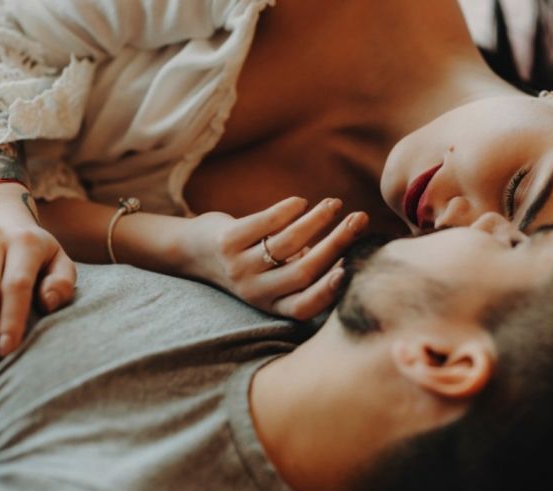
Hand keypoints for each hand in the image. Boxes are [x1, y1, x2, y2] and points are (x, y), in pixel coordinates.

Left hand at [183, 197, 367, 319]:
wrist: (193, 252)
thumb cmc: (250, 261)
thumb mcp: (273, 276)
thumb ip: (304, 269)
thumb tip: (350, 247)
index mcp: (271, 305)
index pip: (303, 307)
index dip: (327, 292)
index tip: (351, 270)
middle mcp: (254, 291)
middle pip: (302, 271)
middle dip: (336, 244)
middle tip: (359, 220)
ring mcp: (238, 266)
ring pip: (286, 243)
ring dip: (316, 220)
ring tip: (335, 204)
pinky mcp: (226, 241)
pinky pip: (264, 223)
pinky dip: (287, 210)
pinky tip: (301, 202)